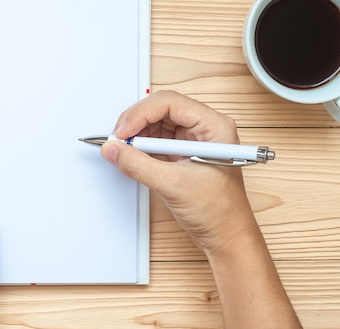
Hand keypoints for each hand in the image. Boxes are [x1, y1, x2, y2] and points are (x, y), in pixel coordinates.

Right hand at [101, 90, 302, 327]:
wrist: (226, 237)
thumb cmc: (219, 212)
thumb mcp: (173, 185)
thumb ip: (138, 164)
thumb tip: (113, 149)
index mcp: (214, 126)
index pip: (169, 103)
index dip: (140, 114)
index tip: (122, 132)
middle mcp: (206, 128)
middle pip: (161, 109)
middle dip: (136, 122)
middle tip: (118, 140)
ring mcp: (195, 140)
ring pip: (157, 123)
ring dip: (137, 134)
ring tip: (124, 149)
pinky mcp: (184, 152)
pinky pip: (158, 139)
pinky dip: (142, 145)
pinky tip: (134, 155)